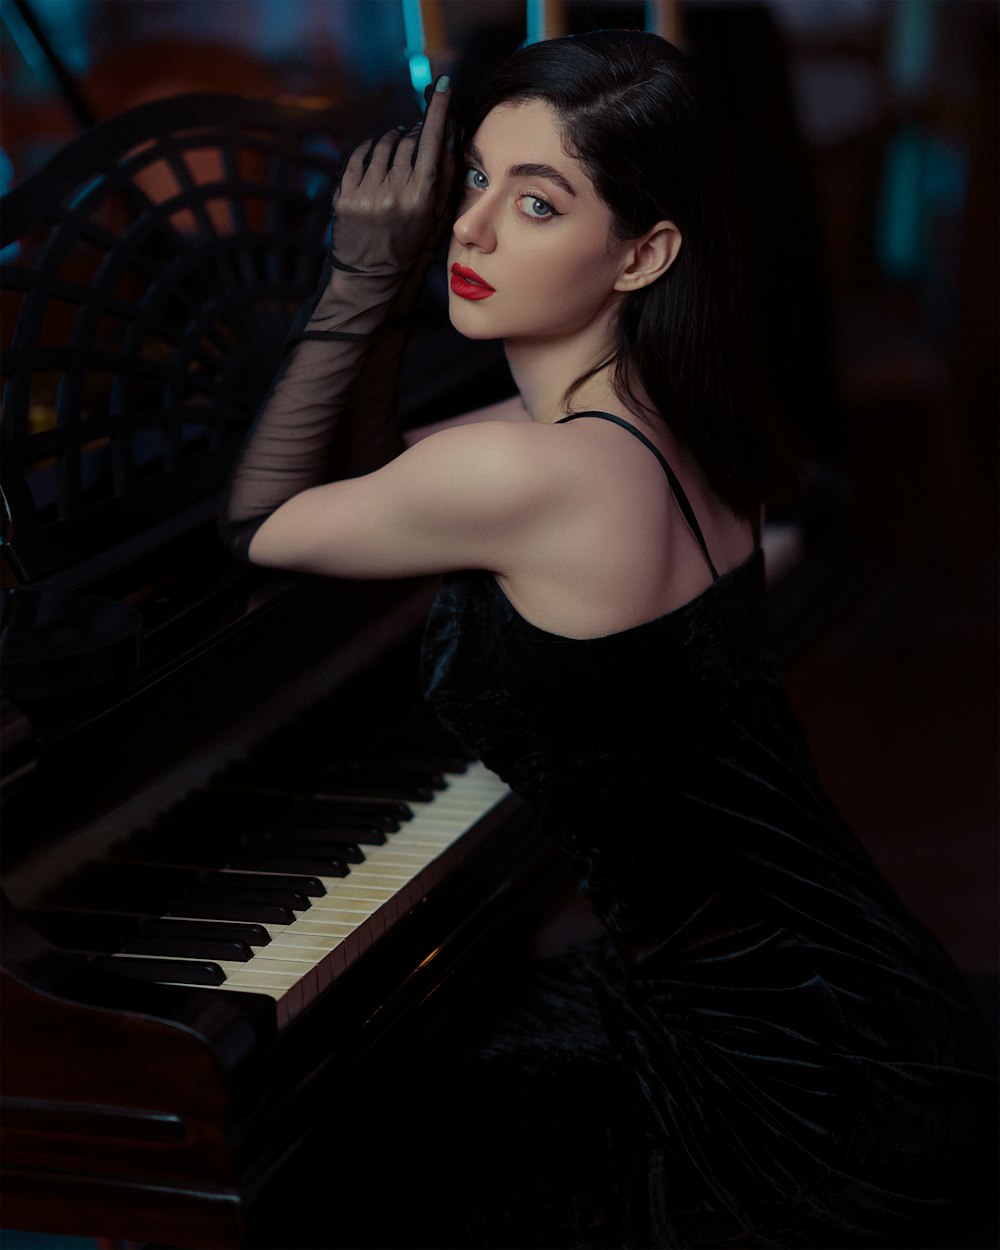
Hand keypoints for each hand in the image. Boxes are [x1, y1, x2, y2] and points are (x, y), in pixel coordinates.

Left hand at [331, 76, 457, 276]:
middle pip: (407, 141)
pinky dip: (369, 150)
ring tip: (394, 148)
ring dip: (390, 139)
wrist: (370, 274)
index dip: (437, 111)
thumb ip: (443, 177)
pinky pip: (359, 155)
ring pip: (382, 145)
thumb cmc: (407, 244)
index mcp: (420, 198)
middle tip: (414, 135)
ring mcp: (367, 193)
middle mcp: (394, 193)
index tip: (441, 86)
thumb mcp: (433, 216)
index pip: (430, 143)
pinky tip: (375, 158)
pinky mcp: (346, 195)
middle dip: (412, 132)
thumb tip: (447, 136)